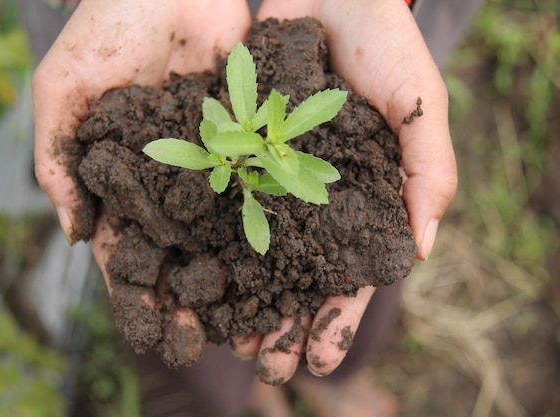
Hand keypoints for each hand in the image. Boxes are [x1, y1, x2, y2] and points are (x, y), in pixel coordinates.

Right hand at [33, 0, 250, 360]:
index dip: (136, 286)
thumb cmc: (105, 26)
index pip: (126, 243)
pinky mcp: (246, 133)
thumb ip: (58, 156)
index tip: (152, 327)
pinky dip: (266, 212)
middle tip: (204, 335)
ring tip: (249, 311)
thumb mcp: (63, 88)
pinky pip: (257, 177)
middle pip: (179, 245)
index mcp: (123, 173)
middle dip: (188, 290)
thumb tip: (73, 231)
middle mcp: (169, 174)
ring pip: (220, 222)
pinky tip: (283, 250)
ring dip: (231, 266)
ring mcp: (210, 157)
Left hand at [231, 0, 456, 383]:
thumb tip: (420, 250)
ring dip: (242, 296)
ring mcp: (273, 175)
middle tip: (265, 367)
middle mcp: (315, 197)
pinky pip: (221, 199)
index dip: (337, 318)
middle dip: (283, 321)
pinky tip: (194, 275)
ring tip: (226, 339)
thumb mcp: (419, 105)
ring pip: (255, 249)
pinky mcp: (238, 148)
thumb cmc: (384, 44)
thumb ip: (426, 172)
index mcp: (362, 198)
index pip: (352, 273)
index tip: (318, 360)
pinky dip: (209, 239)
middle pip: (297, 273)